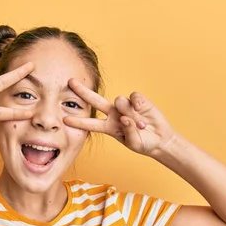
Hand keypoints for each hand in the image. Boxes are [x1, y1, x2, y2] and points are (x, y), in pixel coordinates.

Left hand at [63, 79, 177, 158]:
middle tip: (70, 82)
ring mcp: (125, 106)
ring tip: (140, 123)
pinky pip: (134, 97)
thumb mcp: (134, 143)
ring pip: (119, 100)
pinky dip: (139, 105)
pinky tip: (144, 112)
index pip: (90, 124)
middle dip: (83, 91)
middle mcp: (113, 114)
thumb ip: (128, 130)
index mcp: (108, 127)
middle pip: (95, 100)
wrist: (160, 139)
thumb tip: (124, 115)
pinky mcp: (137, 100)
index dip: (78, 122)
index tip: (64, 120)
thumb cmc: (144, 143)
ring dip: (128, 111)